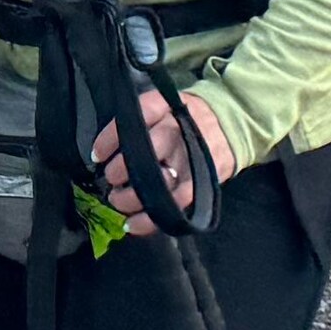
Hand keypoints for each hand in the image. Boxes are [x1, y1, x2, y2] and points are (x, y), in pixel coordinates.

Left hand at [81, 85, 231, 235]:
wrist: (233, 122)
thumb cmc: (188, 117)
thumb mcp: (165, 104)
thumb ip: (139, 120)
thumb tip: (103, 149)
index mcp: (168, 107)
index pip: (138, 116)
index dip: (112, 137)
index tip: (97, 155)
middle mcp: (179, 131)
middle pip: (147, 150)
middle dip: (123, 169)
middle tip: (111, 179)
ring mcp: (191, 160)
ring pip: (159, 183)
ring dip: (133, 198)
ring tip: (118, 201)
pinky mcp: (202, 184)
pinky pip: (175, 205)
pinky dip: (150, 220)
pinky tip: (132, 225)